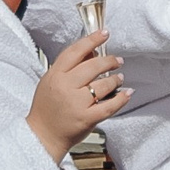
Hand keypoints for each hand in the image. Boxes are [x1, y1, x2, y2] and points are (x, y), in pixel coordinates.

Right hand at [26, 34, 130, 159]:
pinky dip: (121, 98)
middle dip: (109, 61)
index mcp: (55, 75)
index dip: (92, 40)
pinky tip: (127, 93)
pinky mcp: (86, 118)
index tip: (104, 33)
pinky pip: (109, 105)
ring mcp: (76, 103)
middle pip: (93, 66)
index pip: (75, 52)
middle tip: (117, 61)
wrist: (42, 135)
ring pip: (103, 85)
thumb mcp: (51, 81)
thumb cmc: (47, 108)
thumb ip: (69, 66)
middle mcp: (65, 87)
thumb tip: (92, 51)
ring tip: (119, 78)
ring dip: (115, 80)